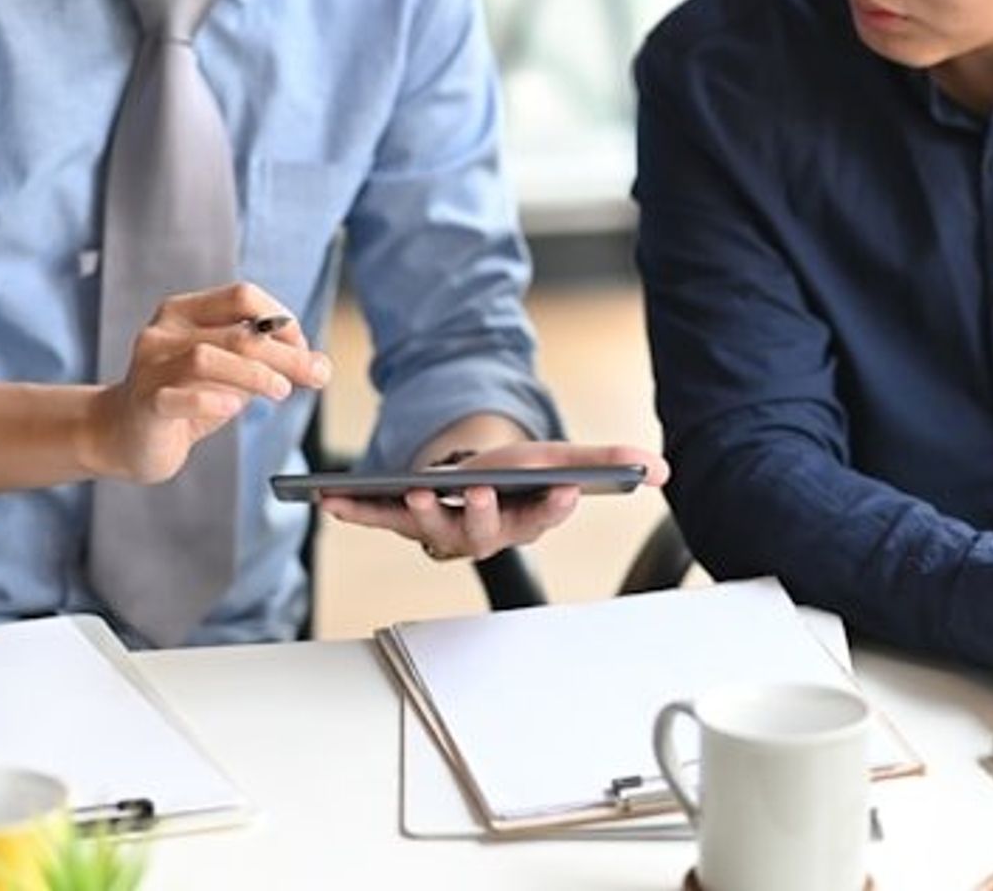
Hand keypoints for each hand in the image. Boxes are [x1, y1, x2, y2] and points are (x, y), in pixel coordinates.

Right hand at [84, 282, 331, 482]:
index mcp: (184, 311)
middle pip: (235, 333)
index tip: (303, 349)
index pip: (242, 296)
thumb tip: (322, 366)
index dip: (281, 320)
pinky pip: (178, 397)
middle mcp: (163, 331)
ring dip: (255, 375)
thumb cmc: (186, 399)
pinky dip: (211, 401)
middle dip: (285, 354)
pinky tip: (234, 408)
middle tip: (317, 376)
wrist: (125, 436)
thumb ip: (269, 364)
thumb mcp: (231, 375)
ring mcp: (149, 366)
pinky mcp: (144, 403)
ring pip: (207, 357)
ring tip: (282, 391)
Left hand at [318, 442, 669, 561]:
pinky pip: (380, 519)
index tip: (566, 491)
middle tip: (475, 493)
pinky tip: (330, 498)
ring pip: (431, 529)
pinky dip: (355, 510)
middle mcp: (483, 532)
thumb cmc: (519, 474)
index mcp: (526, 519)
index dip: (555, 507)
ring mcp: (442, 528)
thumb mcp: (563, 459)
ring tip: (412, 490)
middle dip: (478, 515)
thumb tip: (662, 471)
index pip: (546, 516)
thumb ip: (610, 464)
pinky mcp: (404, 518)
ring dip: (418, 513)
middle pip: (483, 532)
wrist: (475, 478)